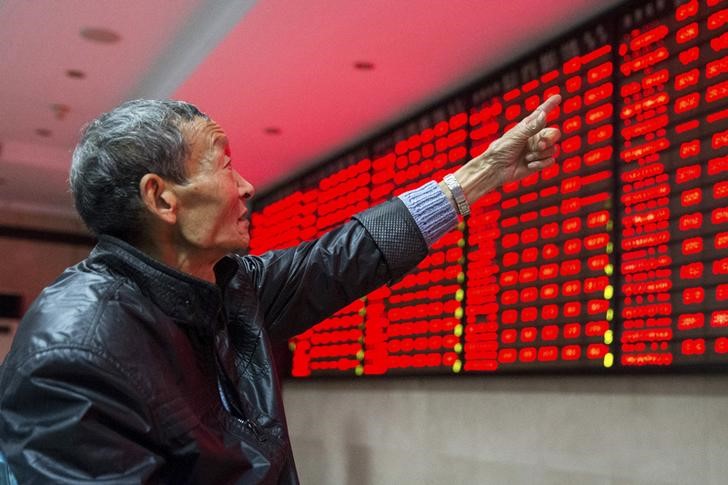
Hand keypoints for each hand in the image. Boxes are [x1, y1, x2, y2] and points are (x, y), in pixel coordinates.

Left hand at [446, 95, 561, 204]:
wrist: (496, 168)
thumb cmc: (501, 150)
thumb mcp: (516, 136)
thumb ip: (532, 126)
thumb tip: (543, 114)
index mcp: (528, 127)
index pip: (541, 114)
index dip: (549, 105)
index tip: (557, 96)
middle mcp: (535, 137)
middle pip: (553, 134)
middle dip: (549, 139)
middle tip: (539, 145)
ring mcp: (537, 150)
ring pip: (553, 149)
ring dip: (541, 154)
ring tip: (527, 157)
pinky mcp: (538, 163)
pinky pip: (550, 161)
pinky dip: (541, 163)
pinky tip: (529, 164)